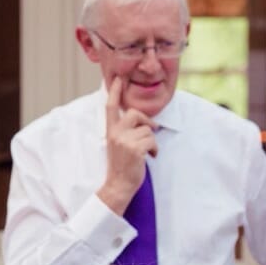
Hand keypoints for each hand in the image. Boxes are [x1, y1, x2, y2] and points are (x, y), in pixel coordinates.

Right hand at [97, 76, 158, 214]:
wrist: (118, 185)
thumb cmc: (122, 166)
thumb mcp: (119, 145)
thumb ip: (126, 131)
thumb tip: (147, 123)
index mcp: (111, 131)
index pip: (111, 107)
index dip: (115, 92)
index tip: (118, 79)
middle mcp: (116, 133)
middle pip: (135, 113)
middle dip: (147, 122)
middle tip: (152, 131)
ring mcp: (124, 140)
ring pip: (148, 130)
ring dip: (152, 141)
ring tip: (147, 152)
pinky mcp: (135, 148)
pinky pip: (152, 141)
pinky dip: (155, 149)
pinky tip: (150, 157)